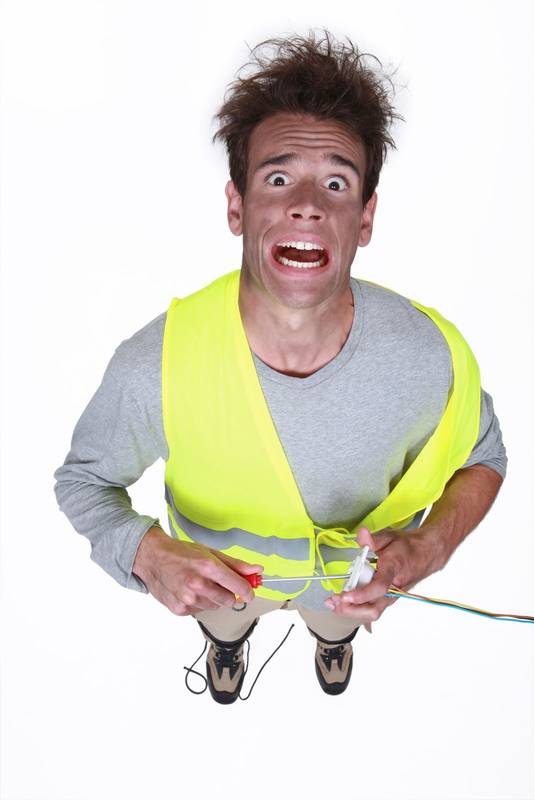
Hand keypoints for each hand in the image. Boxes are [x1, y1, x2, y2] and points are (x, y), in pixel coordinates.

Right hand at [132, 526, 262, 615]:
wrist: (152, 558)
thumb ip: (235, 564)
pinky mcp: (179, 609)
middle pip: (229, 601)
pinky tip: (188, 591)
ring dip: (212, 598)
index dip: (248, 591)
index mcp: (208, 567)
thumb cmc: (181, 553)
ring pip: (214, 606)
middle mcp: (198, 584)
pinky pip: (199, 611)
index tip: (249, 592)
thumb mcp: (210, 553)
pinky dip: (198, 603)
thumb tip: (257, 570)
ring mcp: (188, 599)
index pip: (238, 587)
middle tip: (218, 583)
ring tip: (199, 584)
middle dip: (228, 593)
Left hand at [324, 525, 443, 621]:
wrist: (426, 554)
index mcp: (393, 569)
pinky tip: (344, 601)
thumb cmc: (407, 547)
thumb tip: (361, 534)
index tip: (345, 595)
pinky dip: (357, 607)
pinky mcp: (388, 599)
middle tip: (333, 601)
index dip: (361, 594)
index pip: (379, 587)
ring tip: (334, 602)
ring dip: (352, 610)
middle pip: (373, 609)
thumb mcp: (390, 537)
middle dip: (351, 609)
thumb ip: (373, 539)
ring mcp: (392, 596)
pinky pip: (372, 608)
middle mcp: (394, 588)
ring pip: (372, 612)